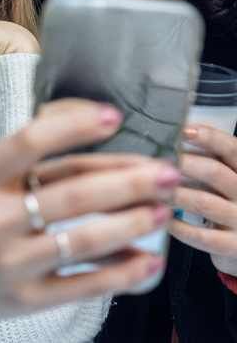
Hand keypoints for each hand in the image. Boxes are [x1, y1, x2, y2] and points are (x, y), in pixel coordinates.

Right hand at [0, 99, 177, 341]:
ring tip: (161, 211)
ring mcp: (8, 262)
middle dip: (129, 181)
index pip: (27, 144)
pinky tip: (147, 260)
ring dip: (132, 223)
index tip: (113, 117)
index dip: (73, 127)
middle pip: (71, 194)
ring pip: (83, 239)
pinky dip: (122, 272)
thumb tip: (90, 134)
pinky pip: (83, 284)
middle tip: (166, 172)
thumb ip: (24, 165)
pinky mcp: (24, 299)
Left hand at [169, 124, 236, 274]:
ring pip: (204, 201)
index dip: (209, 138)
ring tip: (150, 188)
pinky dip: (178, 226)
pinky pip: (202, 236)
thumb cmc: (227, 206)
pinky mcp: (233, 246)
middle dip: (183, 164)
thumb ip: (208, 160)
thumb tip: (174, 135)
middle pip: (215, 172)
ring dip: (173, 193)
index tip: (182, 131)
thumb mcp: (224, 180)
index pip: (232, 149)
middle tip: (156, 161)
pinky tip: (161, 219)